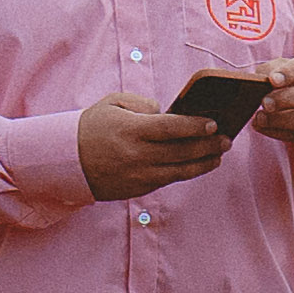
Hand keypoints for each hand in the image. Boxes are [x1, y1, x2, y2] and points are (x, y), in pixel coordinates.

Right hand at [72, 89, 239, 199]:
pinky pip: (168, 180)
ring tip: (219, 154)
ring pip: (180, 171)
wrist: (66, 161)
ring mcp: (139, 175)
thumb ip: (143, 104)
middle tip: (227, 139)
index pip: (172, 128)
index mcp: (132, 130)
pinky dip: (186, 172)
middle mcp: (137, 155)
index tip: (214, 123)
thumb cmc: (92, 126)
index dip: (196, 126)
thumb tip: (168, 113)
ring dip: (204, 163)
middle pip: (182, 152)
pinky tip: (198, 165)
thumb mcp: (113, 103)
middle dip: (209, 145)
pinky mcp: (138, 189)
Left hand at [243, 54, 293, 154]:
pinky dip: (279, 133)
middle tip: (265, 103)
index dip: (289, 73)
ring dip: (280, 120)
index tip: (272, 80)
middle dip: (285, 99)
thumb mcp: (288, 72)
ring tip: (260, 118)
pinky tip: (264, 128)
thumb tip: (258, 79)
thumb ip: (272, 70)